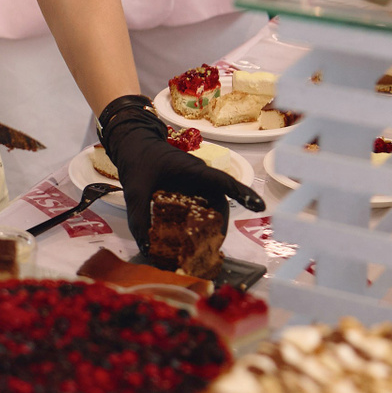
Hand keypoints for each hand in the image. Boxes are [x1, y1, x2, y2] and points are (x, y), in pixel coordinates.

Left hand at [99, 97, 264, 264]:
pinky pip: (200, 207)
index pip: (223, 181)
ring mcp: (194, 184)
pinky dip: (200, 223)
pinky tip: (191, 240)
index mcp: (192, 170)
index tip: (259, 206)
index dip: (242, 193)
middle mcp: (199, 177)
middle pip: (219, 201)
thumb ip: (139, 216)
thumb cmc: (139, 160)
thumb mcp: (135, 188)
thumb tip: (146, 247)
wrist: (132, 145)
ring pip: (211, 206)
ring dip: (210, 226)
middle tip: (216, 246)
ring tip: (204, 248)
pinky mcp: (188, 190)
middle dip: (221, 224)